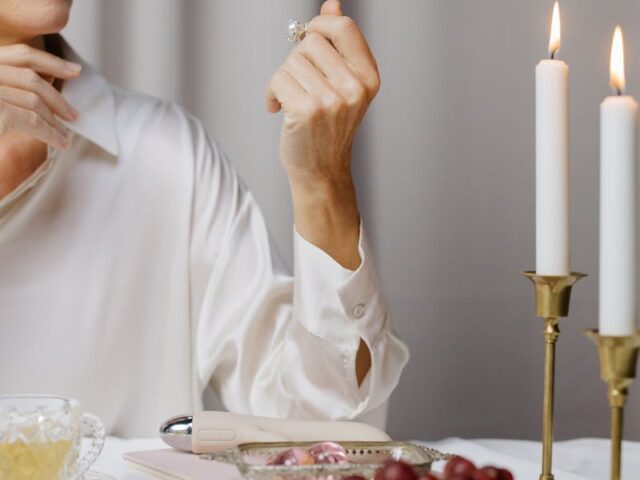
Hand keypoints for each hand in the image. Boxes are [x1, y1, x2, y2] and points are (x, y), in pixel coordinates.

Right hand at [0, 43, 79, 149]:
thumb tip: (39, 93)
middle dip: (56, 97)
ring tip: (64, 136)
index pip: (19, 54)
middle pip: (30, 76)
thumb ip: (7, 92)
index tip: (72, 70)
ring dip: (54, 120)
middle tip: (72, 114)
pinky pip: (31, 120)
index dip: (49, 61)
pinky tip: (59, 142)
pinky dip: (49, 133)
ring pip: (33, 100)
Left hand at [265, 0, 379, 185]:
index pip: (344, 27)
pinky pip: (278, 80)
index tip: (308, 38)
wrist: (321, 170)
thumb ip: (338, 44)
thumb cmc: (328, 128)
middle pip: (310, 42)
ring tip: (290, 100)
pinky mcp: (307, 110)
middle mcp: (355, 87)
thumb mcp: (341, 84)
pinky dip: (271, 93)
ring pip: (291, 61)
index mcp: (368, 77)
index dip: (319, 25)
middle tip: (299, 83)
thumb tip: (332, 3)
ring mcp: (332, 100)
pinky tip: (277, 109)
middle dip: (296, 59)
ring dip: (283, 79)